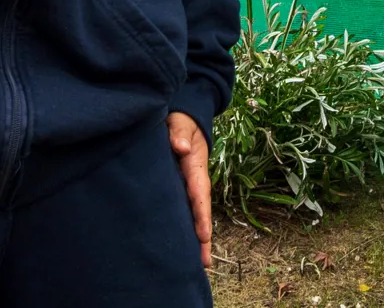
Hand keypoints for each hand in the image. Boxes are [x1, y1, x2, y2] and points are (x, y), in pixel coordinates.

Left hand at [168, 112, 211, 269]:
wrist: (184, 118)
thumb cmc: (181, 120)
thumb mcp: (180, 121)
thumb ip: (178, 132)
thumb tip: (180, 147)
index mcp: (195, 165)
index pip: (199, 192)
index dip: (201, 214)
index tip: (203, 235)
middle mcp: (195, 180)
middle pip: (200, 212)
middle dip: (203, 237)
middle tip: (204, 263)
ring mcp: (188, 186)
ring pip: (193, 215)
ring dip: (196, 239)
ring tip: (198, 266)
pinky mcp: (180, 188)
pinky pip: (183, 211)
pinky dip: (186, 228)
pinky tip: (182, 247)